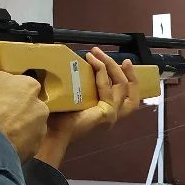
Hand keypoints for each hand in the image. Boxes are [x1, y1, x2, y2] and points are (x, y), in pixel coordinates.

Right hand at [0, 66, 49, 161]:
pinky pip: (26, 144)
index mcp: (28, 85)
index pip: (21, 85)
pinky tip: (2, 145)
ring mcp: (41, 128)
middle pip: (28, 106)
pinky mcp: (36, 148)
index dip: (7, 92)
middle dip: (16, 110)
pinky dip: (16, 144)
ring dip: (18, 128)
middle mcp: (40, 106)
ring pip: (29, 126)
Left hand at [36, 48, 142, 166]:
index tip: (124, 62)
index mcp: (108, 111)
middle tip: (117, 56)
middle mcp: (114, 114)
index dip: (130, 78)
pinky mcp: (107, 113)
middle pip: (129, 90)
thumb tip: (83, 63)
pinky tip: (93, 62)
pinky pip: (107, 88)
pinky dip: (102, 72)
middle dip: (126, 71)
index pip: (128, 95)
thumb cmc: (61, 116)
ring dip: (111, 66)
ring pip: (121, 86)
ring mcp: (112, 115)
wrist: (54, 132)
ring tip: (98, 53)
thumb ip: (86, 85)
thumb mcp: (79, 96)